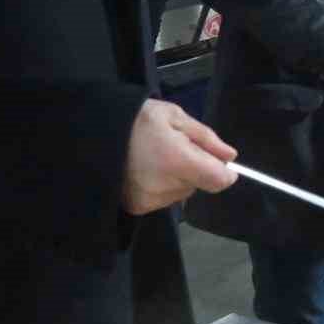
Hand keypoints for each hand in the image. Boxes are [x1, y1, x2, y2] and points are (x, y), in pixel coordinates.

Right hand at [122, 99, 239, 215]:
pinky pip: (164, 198)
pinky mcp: (137, 207)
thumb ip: (205, 138)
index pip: (218, 180)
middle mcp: (165, 187)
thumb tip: (230, 156)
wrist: (94, 133)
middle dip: (196, 168)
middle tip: (175, 148)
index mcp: (177, 161)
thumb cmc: (137, 119)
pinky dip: (162, 187)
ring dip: (179, 178)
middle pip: (200, 185)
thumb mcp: (174, 116)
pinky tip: (147, 171)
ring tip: (157, 158)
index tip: (219, 161)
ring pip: (182, 192)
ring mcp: (150, 200)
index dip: (225, 171)